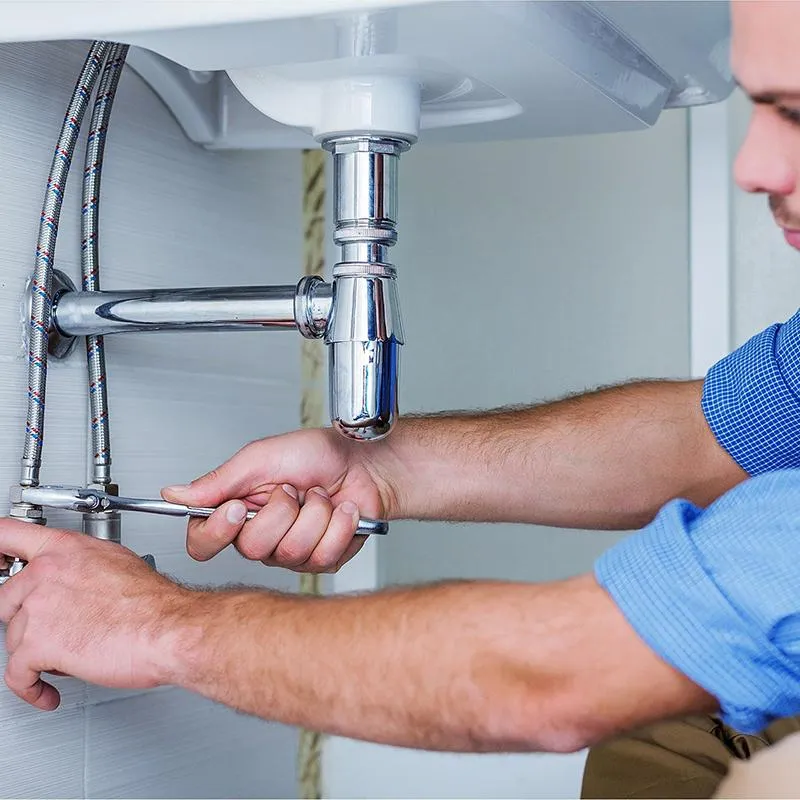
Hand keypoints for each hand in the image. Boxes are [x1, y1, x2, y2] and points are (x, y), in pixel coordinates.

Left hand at [0, 520, 191, 709]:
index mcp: (65, 549)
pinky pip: (18, 675)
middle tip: (49, 629)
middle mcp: (45, 573)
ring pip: (14, 639)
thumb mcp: (117, 561)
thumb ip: (83, 564)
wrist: (168, 629)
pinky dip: (31, 688)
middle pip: (5, 599)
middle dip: (26, 620)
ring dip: (36, 655)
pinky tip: (44, 690)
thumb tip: (76, 574)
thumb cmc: (154, 603)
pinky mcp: (37, 646)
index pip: (7, 534)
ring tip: (65, 659)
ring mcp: (38, 608)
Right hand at [161, 428, 393, 572]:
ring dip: (315, 514)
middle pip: (253, 548)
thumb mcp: (261, 457)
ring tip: (321, 495)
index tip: (237, 509)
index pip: (203, 542)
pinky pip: (324, 556)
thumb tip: (173, 494)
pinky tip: (342, 510)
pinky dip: (339, 525)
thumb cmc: (317, 454)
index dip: (216, 533)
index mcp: (238, 511)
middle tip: (293, 489)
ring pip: (292, 552)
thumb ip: (218, 481)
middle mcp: (262, 536)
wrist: (365, 463)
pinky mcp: (323, 560)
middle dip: (282, 511)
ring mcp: (292, 552)